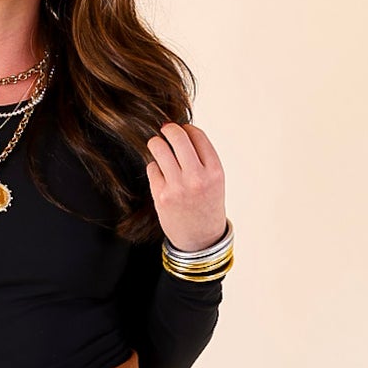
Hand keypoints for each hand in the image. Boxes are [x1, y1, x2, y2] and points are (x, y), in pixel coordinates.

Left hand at [143, 121, 226, 253]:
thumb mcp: (215, 180)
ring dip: (156, 143)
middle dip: (168, 129)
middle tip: (165, 129)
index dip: (187, 128)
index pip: (197, 135)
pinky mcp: (161, 196)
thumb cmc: (207, 206)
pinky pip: (152, 168)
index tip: (182, 129)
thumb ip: (202, 157)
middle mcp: (197, 177)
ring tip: (157, 145)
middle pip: (177, 137)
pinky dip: (154, 167)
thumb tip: (180, 131)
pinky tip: (160, 172)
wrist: (200, 240)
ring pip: (159, 149)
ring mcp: (177, 187)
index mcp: (214, 171)